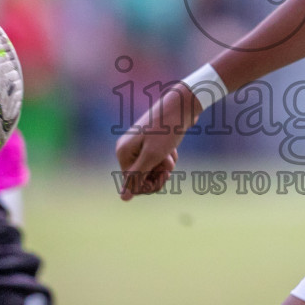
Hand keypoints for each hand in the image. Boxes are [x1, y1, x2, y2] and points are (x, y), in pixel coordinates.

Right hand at [114, 83, 200, 200]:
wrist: (181, 106)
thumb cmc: (166, 130)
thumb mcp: (153, 156)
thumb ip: (137, 177)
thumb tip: (123, 198)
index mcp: (123, 154)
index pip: (133, 185)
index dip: (151, 184)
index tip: (165, 174)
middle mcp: (126, 150)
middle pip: (142, 179)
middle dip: (158, 174)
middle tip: (169, 162)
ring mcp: (137, 147)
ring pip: (152, 170)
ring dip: (165, 165)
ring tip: (171, 152)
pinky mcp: (149, 144)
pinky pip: (157, 161)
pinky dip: (167, 157)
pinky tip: (172, 148)